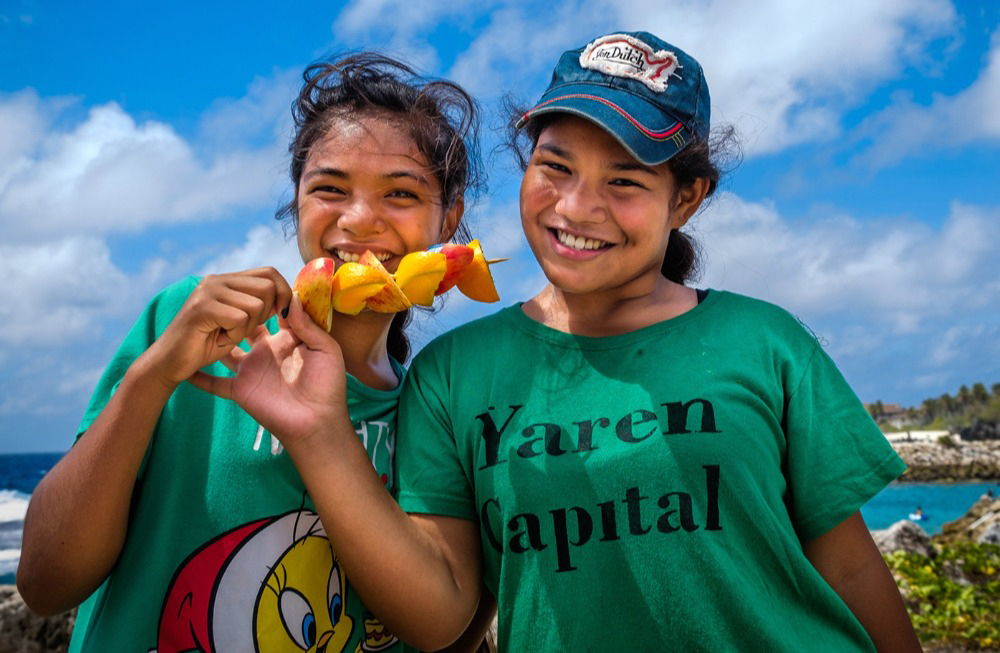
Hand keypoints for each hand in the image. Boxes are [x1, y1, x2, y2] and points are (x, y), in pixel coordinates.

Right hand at [145, 268, 292, 386]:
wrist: (169, 363)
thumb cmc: (206, 346)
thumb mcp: (239, 322)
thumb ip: (260, 306)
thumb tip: (291, 297)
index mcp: (227, 281)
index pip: (270, 273)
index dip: (282, 293)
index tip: (279, 316)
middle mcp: (218, 280)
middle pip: (267, 287)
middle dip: (264, 315)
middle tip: (242, 330)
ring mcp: (208, 291)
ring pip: (256, 305)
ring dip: (246, 329)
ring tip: (225, 335)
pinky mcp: (202, 307)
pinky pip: (240, 319)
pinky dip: (234, 337)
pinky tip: (218, 340)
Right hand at [187, 295, 350, 446]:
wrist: (317, 422)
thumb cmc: (328, 386)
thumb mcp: (325, 349)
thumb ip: (309, 324)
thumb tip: (293, 296)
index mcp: (287, 341)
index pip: (273, 314)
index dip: (267, 300)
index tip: (257, 284)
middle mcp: (266, 352)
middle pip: (246, 327)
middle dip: (238, 313)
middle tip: (226, 296)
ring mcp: (251, 370)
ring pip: (225, 351)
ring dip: (214, 340)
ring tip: (198, 322)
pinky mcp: (240, 389)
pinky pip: (214, 383)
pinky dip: (199, 377)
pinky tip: (183, 367)